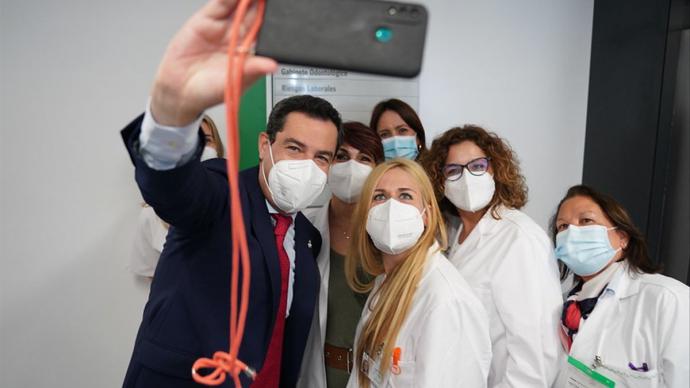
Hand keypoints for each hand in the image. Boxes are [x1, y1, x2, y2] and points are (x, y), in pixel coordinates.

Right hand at [150, 0, 276, 125]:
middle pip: (255, 12)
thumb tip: (272, 66)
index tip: (281, 8)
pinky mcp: (206, 19)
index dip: (273, 17)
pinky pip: (220, 3)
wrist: (180, 90)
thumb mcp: (235, 81)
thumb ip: (253, 69)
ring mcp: (223, 26)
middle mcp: (238, 35)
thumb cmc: (209, 91)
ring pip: (239, 4)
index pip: (266, 29)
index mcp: (251, 50)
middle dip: (262, 3)